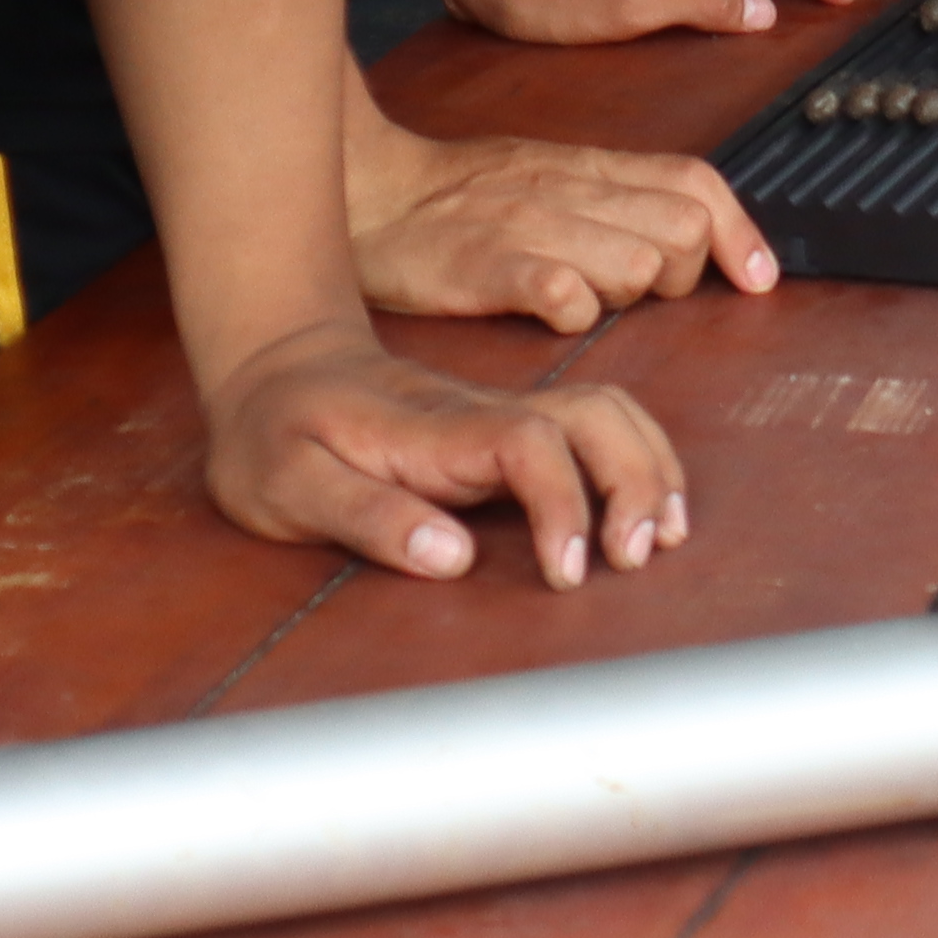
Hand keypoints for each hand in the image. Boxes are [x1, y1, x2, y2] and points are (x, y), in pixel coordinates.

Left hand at [198, 323, 688, 587]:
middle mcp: (482, 412)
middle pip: (594, 415)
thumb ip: (366, 515)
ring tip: (663, 539)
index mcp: (431, 429)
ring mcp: (501, 413)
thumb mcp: (284, 484)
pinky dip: (638, 460)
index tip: (567, 573)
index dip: (564, 505)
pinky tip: (648, 509)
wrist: (274, 363)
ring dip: (650, 468)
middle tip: (639, 558)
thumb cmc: (275, 433)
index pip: (528, 445)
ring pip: (607, 412)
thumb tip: (451, 557)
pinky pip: (596, 426)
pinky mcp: (510, 426)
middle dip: (636, 481)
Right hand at [344, 106, 776, 326]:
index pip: (696, 183)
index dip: (741, 234)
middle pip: (684, 233)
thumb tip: (689, 233)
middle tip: (640, 295)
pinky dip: (572, 313)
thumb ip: (613, 198)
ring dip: (627, 298)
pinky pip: (566, 295)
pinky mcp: (488, 266)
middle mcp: (570, 192)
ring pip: (638, 268)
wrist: (364, 190)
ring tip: (584, 300)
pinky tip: (548, 316)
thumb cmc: (455, 196)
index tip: (758, 279)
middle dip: (683, 275)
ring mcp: (530, 227)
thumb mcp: (546, 176)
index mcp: (587, 168)